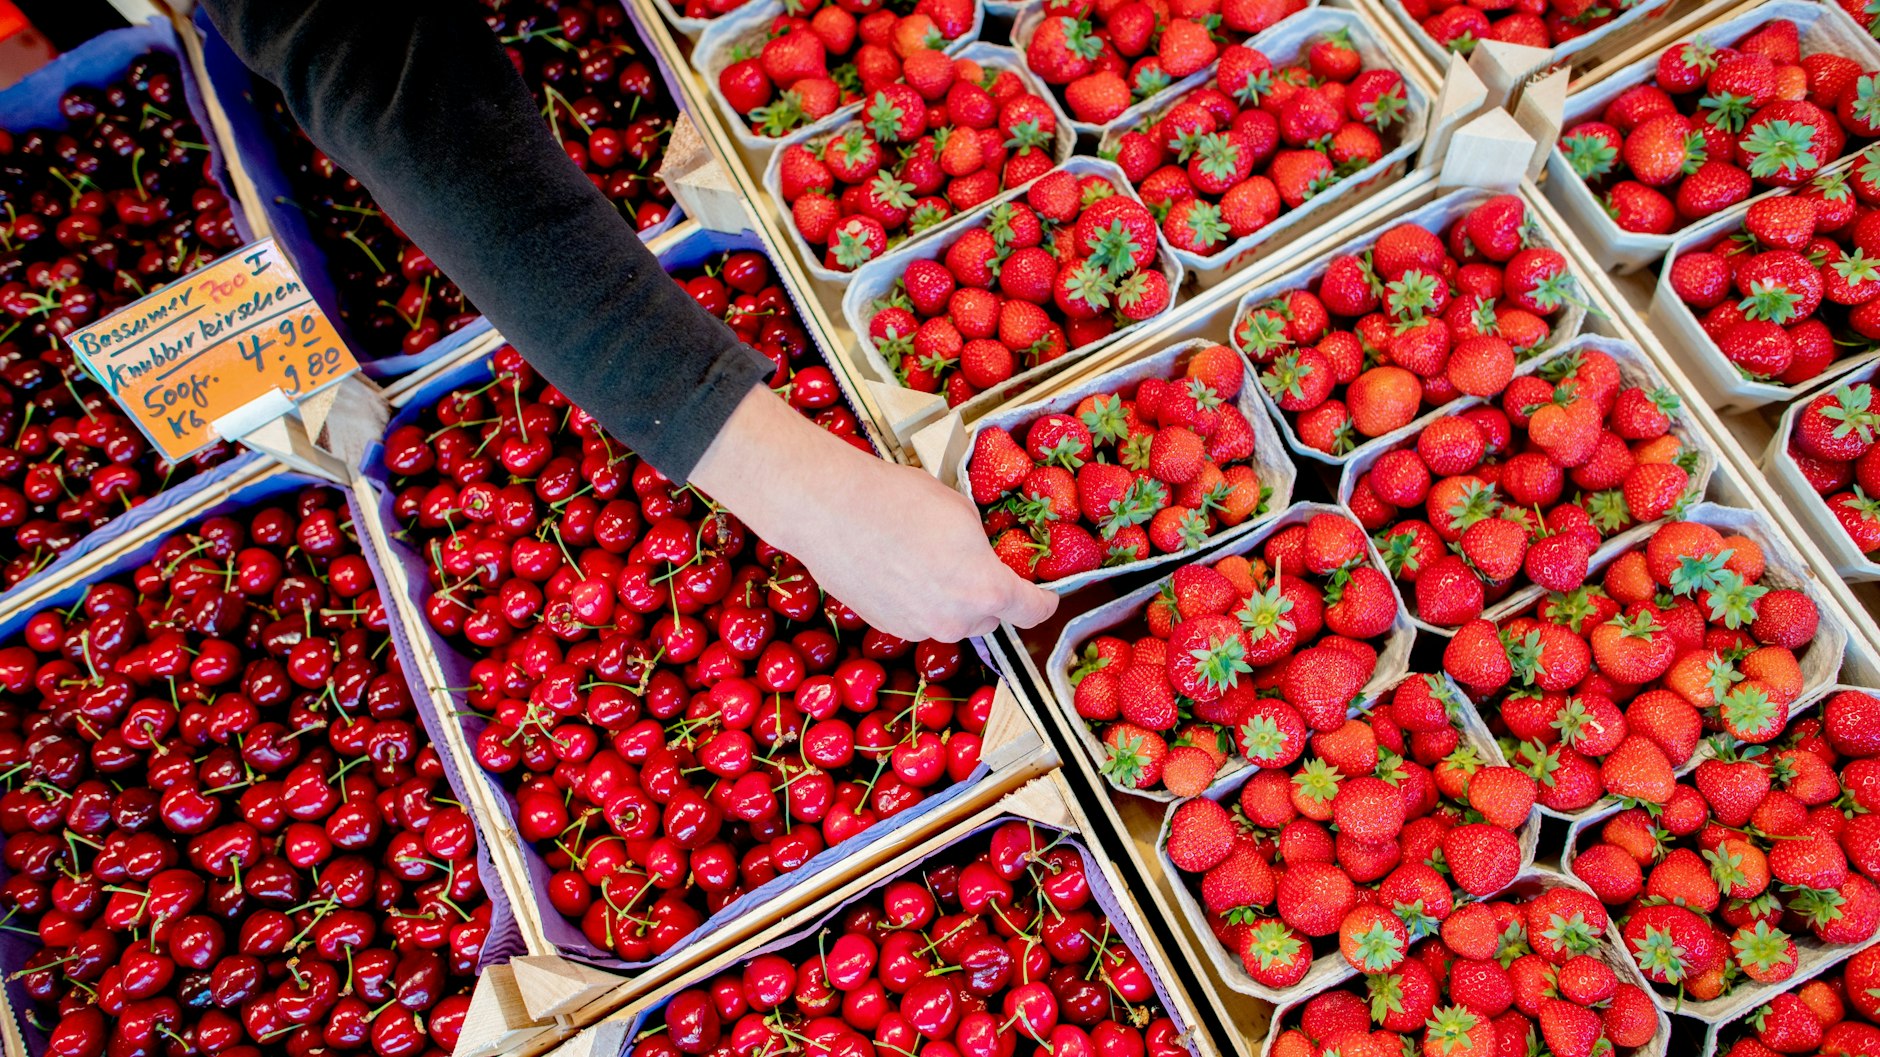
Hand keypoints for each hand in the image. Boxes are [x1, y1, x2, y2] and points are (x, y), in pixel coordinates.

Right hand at [690, 386, 1058, 641]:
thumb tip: (979, 555)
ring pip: (952, 621)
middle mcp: (956, 620)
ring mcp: (919, 628)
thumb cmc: (898, 498)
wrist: (830, 509)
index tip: (1046, 598)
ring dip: (952, 600)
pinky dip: (919, 602)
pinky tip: (900, 568)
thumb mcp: (961, 510)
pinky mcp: (888, 626)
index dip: (1045, 603)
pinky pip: (919, 619)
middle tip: (972, 561)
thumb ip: (981, 546)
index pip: (1033, 612)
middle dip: (989, 595)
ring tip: (928, 559)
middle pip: (990, 617)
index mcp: (986, 589)